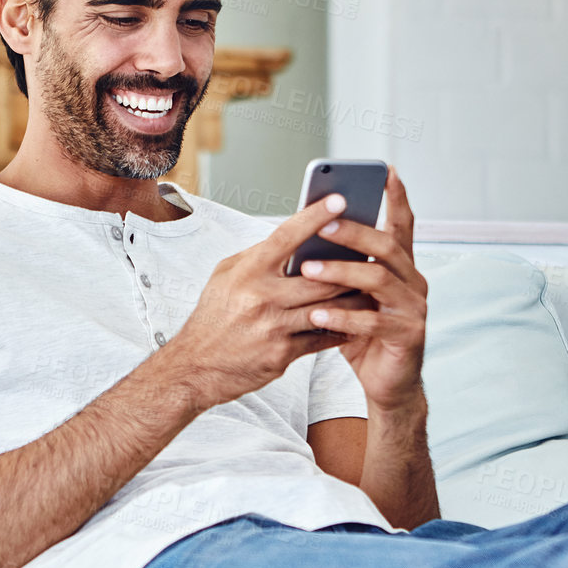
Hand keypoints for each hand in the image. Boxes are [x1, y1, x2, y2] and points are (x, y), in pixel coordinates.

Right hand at [158, 192, 355, 410]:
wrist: (195, 367)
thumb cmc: (213, 318)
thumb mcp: (226, 276)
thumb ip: (259, 257)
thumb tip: (291, 238)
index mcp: (247, 272)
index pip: (286, 236)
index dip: (315, 216)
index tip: (339, 200)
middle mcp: (261, 298)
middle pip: (320, 276)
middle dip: (350, 265)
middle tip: (372, 252)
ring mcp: (274, 328)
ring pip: (328, 308)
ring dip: (353, 298)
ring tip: (371, 288)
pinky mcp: (282, 355)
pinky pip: (321, 339)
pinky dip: (340, 329)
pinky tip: (354, 322)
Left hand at [296, 167, 427, 411]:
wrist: (388, 384)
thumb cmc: (364, 336)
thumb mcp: (350, 297)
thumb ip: (339, 270)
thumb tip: (303, 242)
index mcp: (401, 267)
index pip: (401, 224)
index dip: (396, 197)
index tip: (385, 171)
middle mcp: (414, 281)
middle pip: (386, 245)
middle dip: (353, 231)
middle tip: (322, 222)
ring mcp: (414, 308)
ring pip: (379, 279)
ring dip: (341, 271)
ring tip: (307, 269)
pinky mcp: (408, 335)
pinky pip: (373, 321)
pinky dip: (343, 316)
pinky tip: (317, 315)